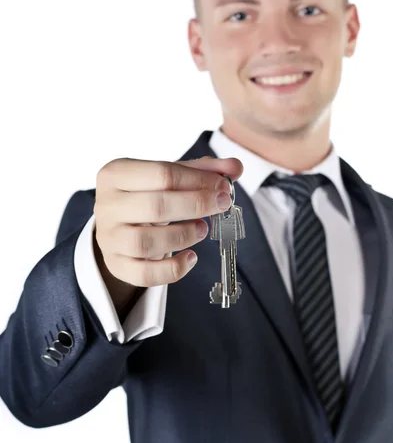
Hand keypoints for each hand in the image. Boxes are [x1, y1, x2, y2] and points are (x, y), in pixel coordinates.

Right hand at [93, 155, 243, 288]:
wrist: (120, 225)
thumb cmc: (148, 194)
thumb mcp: (171, 177)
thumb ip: (203, 170)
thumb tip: (235, 167)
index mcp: (115, 174)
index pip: (162, 174)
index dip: (198, 181)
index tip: (224, 186)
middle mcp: (106, 205)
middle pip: (156, 207)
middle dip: (197, 205)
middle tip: (221, 205)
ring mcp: (108, 238)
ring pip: (147, 242)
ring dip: (184, 235)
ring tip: (203, 229)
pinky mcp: (116, 265)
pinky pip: (144, 275)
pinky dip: (173, 269)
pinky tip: (191, 257)